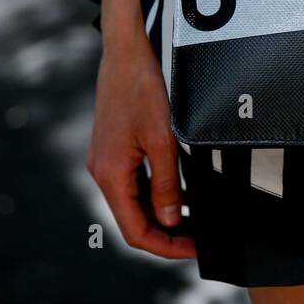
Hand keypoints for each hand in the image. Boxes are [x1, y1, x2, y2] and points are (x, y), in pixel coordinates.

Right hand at [86, 35, 194, 258]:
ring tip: (197, 221)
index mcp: (110, 175)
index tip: (195, 249)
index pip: (136, 231)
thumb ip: (166, 185)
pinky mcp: (114, 150)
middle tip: (200, 239)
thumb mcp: (163, 141)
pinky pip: (135, 184)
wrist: (126, 53)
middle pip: (134, 220)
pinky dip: (157, 195)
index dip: (166, 246)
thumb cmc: (143, 90)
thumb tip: (168, 222)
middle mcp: (103, 172)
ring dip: (163, 216)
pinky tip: (182, 196)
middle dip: (167, 234)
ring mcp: (106, 161)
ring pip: (135, 203)